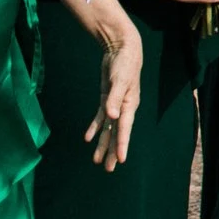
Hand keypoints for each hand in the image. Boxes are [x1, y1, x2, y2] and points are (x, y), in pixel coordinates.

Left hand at [85, 26, 142, 169]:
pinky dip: (95, 128)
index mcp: (129, 105)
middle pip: (117, 133)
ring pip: (109, 129)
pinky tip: (89, 139)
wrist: (123, 49)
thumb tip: (112, 117)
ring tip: (98, 161)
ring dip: (103, 144)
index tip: (121, 160)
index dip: (122, 145)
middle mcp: (123, 108)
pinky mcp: (107, 99)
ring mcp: (115, 104)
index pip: (124, 129)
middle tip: (109, 169)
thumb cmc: (125, 64)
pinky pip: (100, 118)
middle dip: (113, 151)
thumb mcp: (120, 80)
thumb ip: (115, 98)